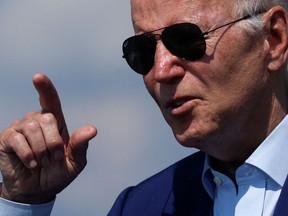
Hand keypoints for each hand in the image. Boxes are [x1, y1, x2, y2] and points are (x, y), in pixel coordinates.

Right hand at [0, 73, 96, 203]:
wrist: (37, 191)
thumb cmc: (57, 173)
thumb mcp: (74, 163)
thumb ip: (80, 146)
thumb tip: (92, 129)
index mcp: (56, 124)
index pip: (51, 101)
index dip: (45, 88)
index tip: (38, 77)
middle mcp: (37, 121)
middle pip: (47, 118)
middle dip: (53, 141)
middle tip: (54, 158)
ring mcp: (21, 128)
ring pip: (32, 128)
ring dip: (40, 150)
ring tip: (42, 162)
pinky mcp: (7, 138)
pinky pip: (17, 139)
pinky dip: (28, 154)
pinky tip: (31, 164)